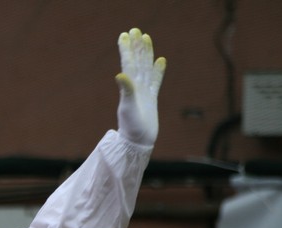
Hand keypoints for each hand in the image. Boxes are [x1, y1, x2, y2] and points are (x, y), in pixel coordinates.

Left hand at [115, 28, 165, 144]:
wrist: (138, 143)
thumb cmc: (131, 127)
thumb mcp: (127, 107)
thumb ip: (126, 90)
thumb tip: (120, 74)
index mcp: (130, 87)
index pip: (128, 63)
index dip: (127, 49)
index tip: (125, 35)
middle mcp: (136, 87)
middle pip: (137, 62)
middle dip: (136, 46)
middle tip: (135, 30)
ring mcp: (144, 92)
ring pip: (146, 68)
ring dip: (146, 54)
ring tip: (146, 38)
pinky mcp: (151, 99)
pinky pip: (155, 81)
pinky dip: (158, 71)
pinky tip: (160, 60)